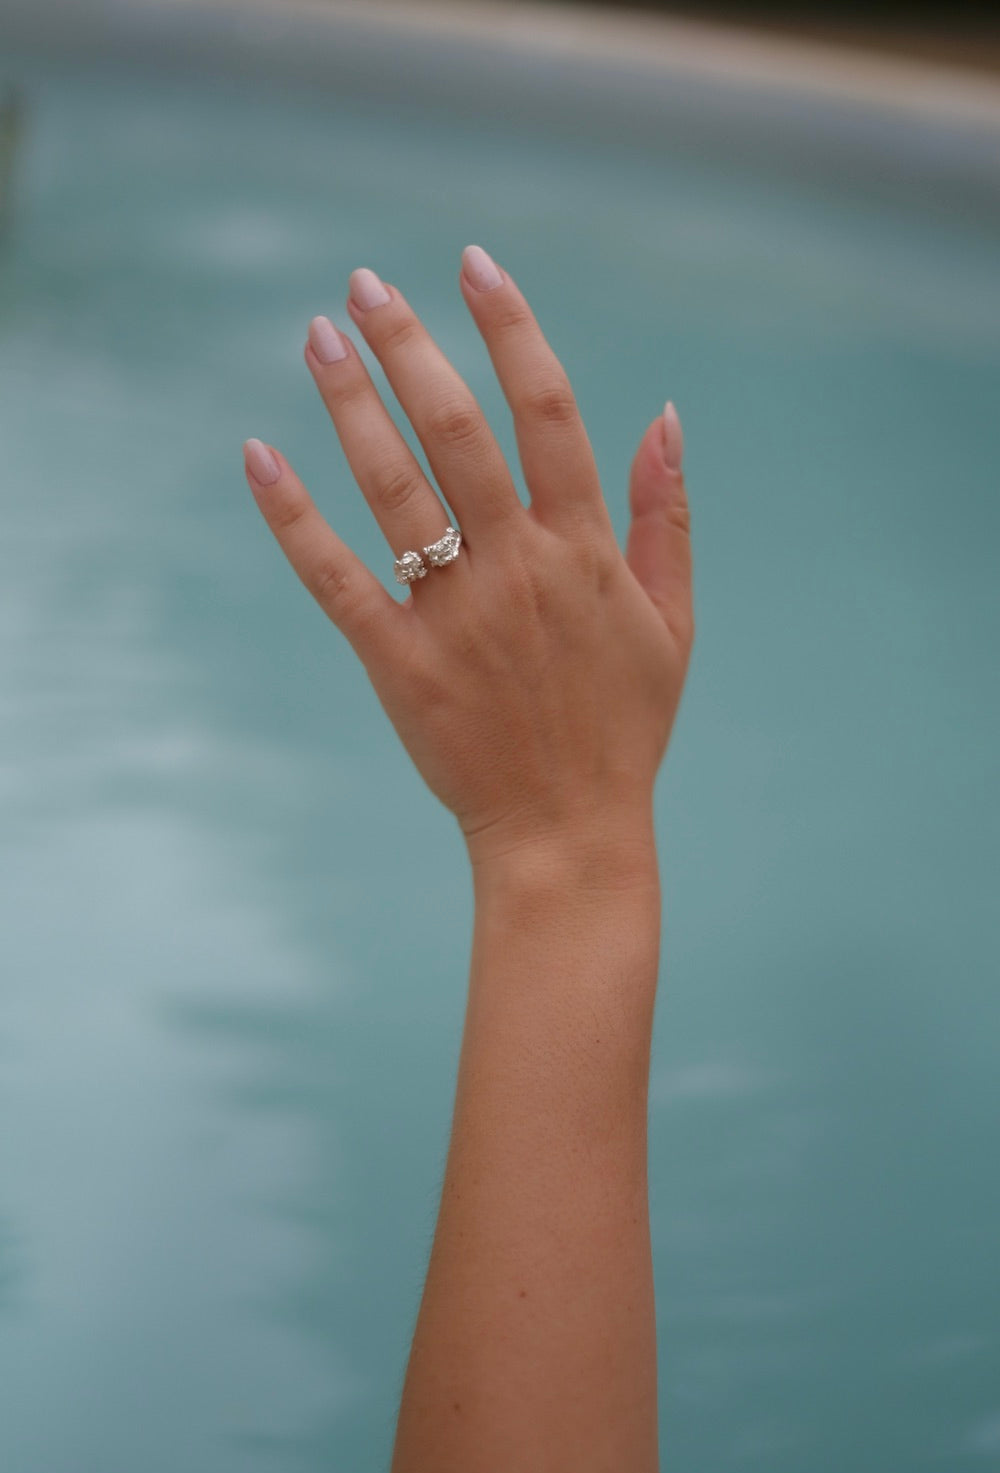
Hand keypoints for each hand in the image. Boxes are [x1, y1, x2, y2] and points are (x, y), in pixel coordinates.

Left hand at [243, 246, 692, 868]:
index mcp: (585, 549)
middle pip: (456, 429)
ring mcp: (455, 615)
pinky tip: (258, 456)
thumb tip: (666, 415)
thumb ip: (669, 516)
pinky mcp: (401, 663)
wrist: (566, 830)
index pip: (546, 409)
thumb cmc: (623, 724)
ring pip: (392, 487)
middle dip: (409, 344)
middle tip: (364, 285)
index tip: (472, 265)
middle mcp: (518, 567)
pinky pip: (336, 578)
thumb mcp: (673, 619)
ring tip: (317, 338)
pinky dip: (293, 517)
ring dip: (350, 404)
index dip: (509, 327)